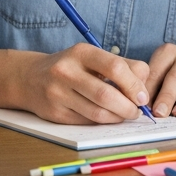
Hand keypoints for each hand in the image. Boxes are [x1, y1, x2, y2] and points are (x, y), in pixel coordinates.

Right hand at [20, 43, 151, 124]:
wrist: (30, 78)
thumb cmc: (72, 67)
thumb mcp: (94, 58)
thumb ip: (124, 66)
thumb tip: (144, 88)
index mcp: (82, 52)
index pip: (115, 68)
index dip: (134, 85)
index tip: (142, 97)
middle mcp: (67, 71)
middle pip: (106, 95)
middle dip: (128, 107)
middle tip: (136, 111)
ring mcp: (58, 93)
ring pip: (97, 113)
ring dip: (118, 117)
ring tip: (124, 114)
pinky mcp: (55, 113)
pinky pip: (87, 122)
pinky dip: (103, 122)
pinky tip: (108, 117)